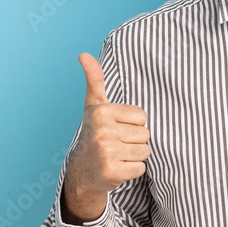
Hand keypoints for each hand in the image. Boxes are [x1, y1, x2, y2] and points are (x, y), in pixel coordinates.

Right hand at [61, 52, 149, 223]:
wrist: (82, 171)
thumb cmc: (94, 132)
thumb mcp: (94, 105)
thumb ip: (95, 79)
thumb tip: (83, 54)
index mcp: (101, 112)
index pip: (142, 116)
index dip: (132, 123)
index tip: (115, 127)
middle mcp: (102, 131)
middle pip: (145, 133)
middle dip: (134, 140)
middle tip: (116, 143)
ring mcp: (106, 153)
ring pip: (145, 151)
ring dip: (134, 156)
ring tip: (117, 155)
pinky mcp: (112, 172)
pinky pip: (141, 168)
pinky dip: (132, 170)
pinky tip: (117, 168)